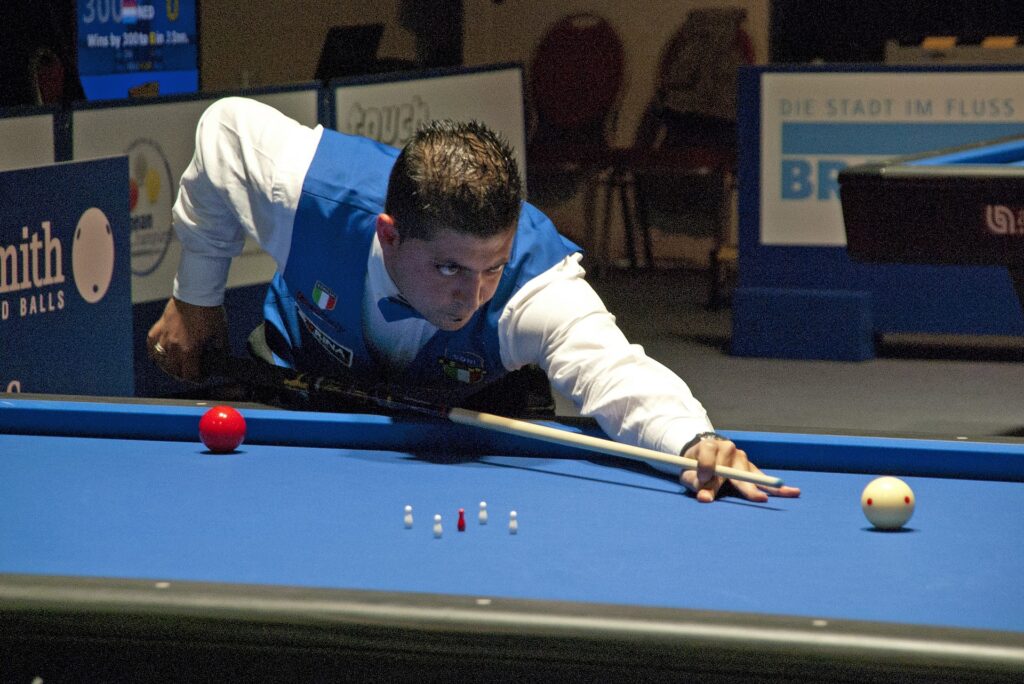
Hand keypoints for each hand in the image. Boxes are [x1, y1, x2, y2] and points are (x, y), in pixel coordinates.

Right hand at [146, 297, 227, 381]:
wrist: (196, 293)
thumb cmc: (209, 311)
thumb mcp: (221, 333)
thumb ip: (221, 349)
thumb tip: (223, 359)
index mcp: (189, 350)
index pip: (189, 374)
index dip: (197, 379)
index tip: (201, 377)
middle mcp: (174, 347)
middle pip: (173, 371)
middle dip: (183, 375)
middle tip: (190, 372)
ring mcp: (164, 337)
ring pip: (161, 361)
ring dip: (169, 366)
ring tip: (176, 366)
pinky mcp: (158, 328)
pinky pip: (151, 346)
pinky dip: (154, 353)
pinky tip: (159, 356)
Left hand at [680, 435, 800, 502]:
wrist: (702, 453)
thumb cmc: (694, 466)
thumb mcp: (688, 474)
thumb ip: (695, 485)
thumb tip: (705, 498)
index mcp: (709, 445)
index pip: (708, 452)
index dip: (706, 465)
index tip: (703, 479)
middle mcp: (727, 448)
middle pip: (734, 467)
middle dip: (742, 483)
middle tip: (755, 497)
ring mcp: (741, 457)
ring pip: (749, 474)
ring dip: (759, 488)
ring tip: (773, 496)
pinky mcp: (749, 467)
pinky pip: (761, 477)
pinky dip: (773, 486)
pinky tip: (791, 491)